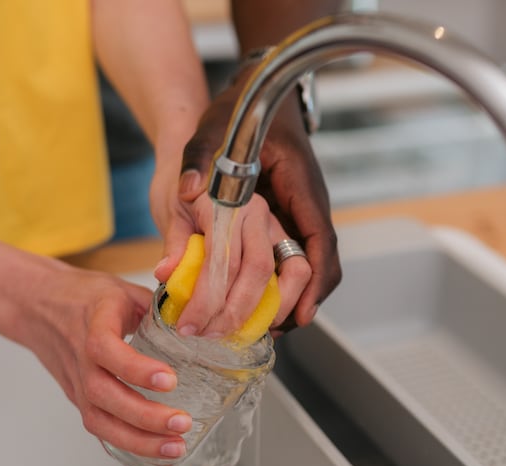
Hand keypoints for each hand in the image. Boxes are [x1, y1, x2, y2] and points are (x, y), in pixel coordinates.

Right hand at [13, 260, 192, 465]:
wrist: (37, 309)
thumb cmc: (84, 298)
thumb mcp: (122, 290)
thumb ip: (160, 303)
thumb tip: (203, 313)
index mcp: (93, 328)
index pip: (106, 351)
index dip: (135, 368)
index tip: (168, 379)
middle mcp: (82, 363)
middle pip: (105, 397)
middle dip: (145, 417)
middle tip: (182, 423)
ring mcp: (80, 389)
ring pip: (103, 424)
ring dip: (140, 443)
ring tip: (176, 450)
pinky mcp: (85, 406)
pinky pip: (107, 437)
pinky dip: (135, 463)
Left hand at [152, 174, 310, 338]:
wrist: (218, 142)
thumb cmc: (191, 170)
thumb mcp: (173, 198)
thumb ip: (175, 237)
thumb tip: (166, 273)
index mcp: (231, 201)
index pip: (225, 259)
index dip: (211, 299)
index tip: (194, 324)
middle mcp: (262, 211)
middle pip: (262, 271)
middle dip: (241, 313)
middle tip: (214, 336)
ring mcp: (279, 221)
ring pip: (298, 270)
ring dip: (280, 309)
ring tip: (252, 334)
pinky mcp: (287, 231)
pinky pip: (302, 267)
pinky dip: (294, 298)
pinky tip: (272, 320)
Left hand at [180, 71, 340, 332]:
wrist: (256, 92)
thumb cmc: (241, 109)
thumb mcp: (212, 130)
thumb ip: (198, 160)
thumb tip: (185, 190)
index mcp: (300, 185)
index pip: (320, 241)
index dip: (314, 281)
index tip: (302, 313)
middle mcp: (307, 203)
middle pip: (319, 265)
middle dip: (298, 302)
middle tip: (269, 332)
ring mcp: (300, 212)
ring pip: (307, 266)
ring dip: (288, 298)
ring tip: (257, 327)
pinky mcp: (287, 218)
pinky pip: (291, 258)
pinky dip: (277, 284)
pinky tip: (250, 302)